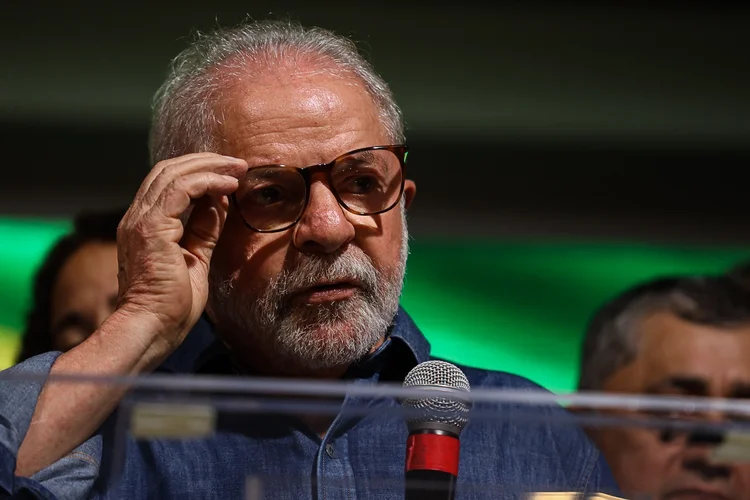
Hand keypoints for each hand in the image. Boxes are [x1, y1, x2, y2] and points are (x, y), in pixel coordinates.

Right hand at [115, 152, 247, 360]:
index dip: (200, 172)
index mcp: (145, 225)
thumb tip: (220, 202)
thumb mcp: (196, 258)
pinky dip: (207, 181)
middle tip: (238, 164)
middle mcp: (137, 217)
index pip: (168, 183)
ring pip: (173, 173)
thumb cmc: (172, 305)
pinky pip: (180, 189)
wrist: (153, 329)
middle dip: (207, 162)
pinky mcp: (151, 228)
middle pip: (169, 170)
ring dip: (210, 166)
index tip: (231, 174)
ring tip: (238, 169)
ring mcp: (141, 221)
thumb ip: (204, 229)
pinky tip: (229, 185)